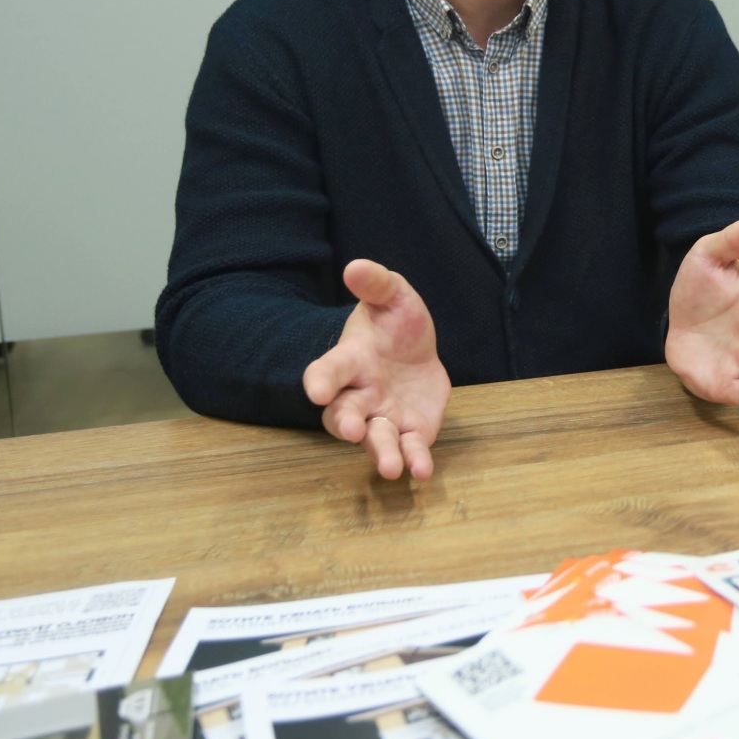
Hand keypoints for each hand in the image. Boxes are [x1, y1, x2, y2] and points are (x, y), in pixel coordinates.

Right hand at [302, 259, 450, 479]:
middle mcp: (360, 394)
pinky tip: (422, 472)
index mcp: (350, 360)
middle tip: (352, 432)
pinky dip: (415, 460)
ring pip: (376, 439)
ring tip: (391, 468)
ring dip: (381, 454)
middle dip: (346, 424)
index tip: (315, 390)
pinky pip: (409, 449)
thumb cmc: (394, 323)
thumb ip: (376, 283)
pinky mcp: (410, 431)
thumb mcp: (392, 295)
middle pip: (344, 414)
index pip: (328, 370)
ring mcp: (383, 416)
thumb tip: (355, 266)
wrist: (416, 348)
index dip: (319, 380)